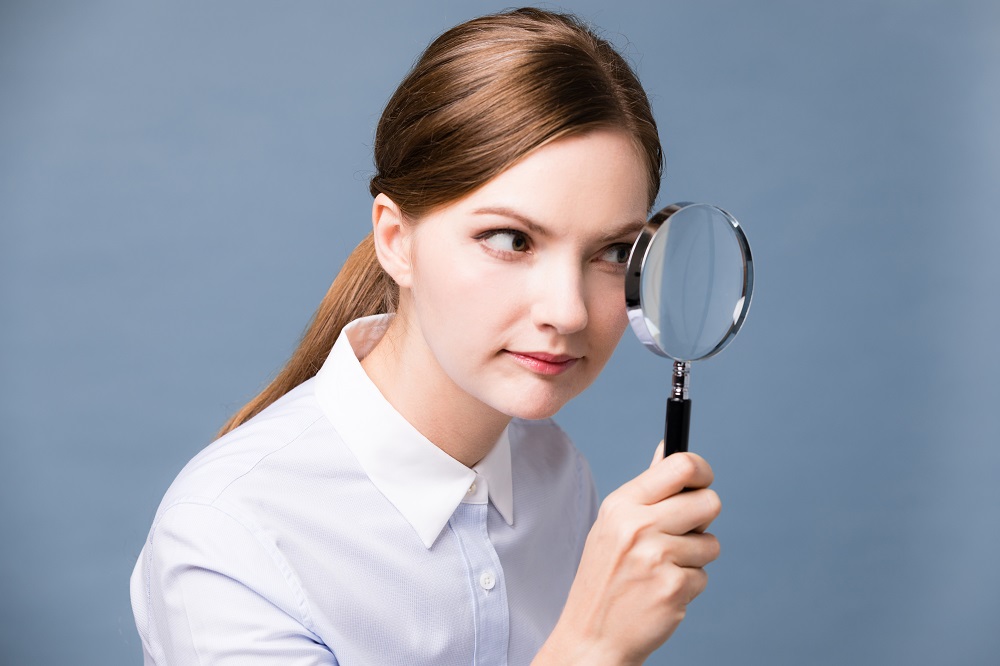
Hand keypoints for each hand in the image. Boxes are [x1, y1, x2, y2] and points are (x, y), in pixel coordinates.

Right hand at [535, 448, 720, 664]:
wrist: (591, 635)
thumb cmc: (605, 576)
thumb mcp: (614, 524)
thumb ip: (647, 488)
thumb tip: (667, 446)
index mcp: (622, 504)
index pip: (680, 466)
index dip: (701, 471)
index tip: (702, 482)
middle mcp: (638, 526)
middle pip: (708, 502)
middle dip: (703, 518)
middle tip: (683, 532)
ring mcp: (656, 558)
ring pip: (710, 543)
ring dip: (695, 558)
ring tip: (662, 569)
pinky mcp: (673, 588)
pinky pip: (703, 575)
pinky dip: (688, 585)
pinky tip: (660, 591)